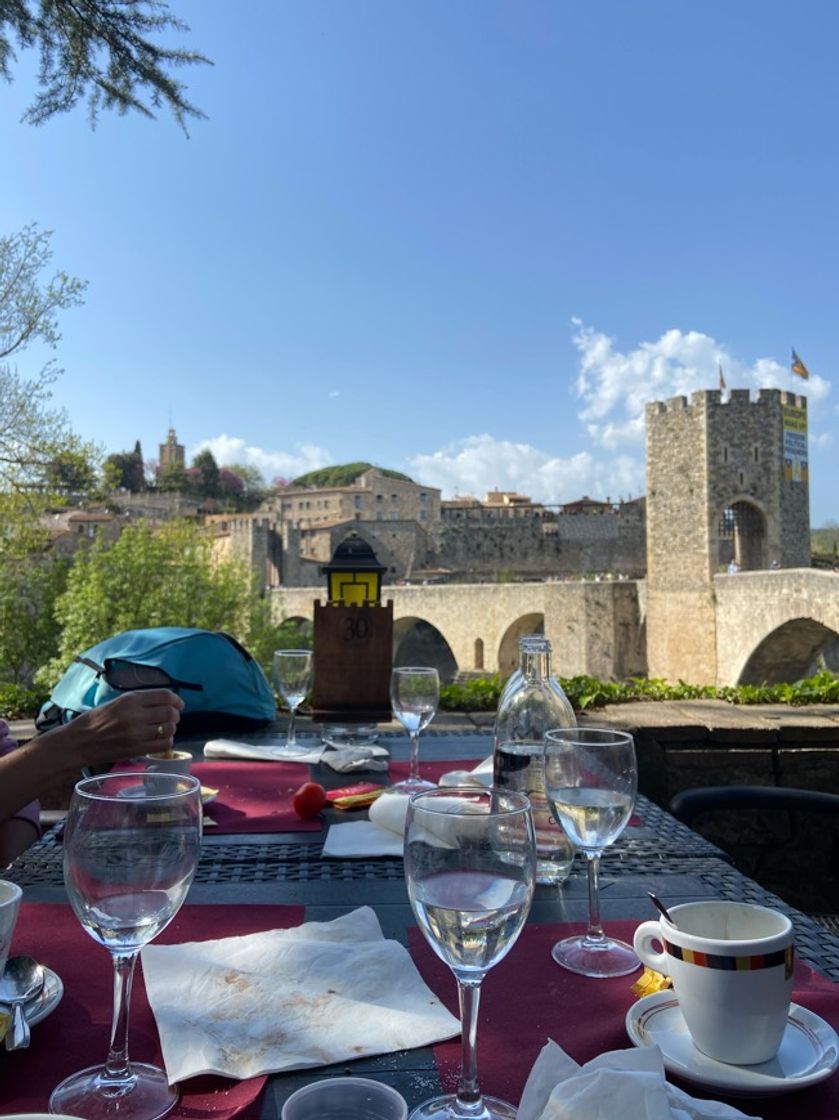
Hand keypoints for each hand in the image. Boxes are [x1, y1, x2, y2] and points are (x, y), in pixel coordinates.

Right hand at [44, 689, 185, 768]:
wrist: (77, 742)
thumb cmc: (95, 721)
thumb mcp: (116, 703)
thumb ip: (139, 702)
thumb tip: (164, 702)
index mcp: (130, 699)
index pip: (165, 696)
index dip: (176, 700)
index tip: (179, 704)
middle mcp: (135, 715)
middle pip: (170, 712)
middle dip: (175, 715)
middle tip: (172, 718)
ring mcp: (136, 733)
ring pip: (169, 729)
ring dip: (171, 729)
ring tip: (164, 729)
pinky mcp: (135, 749)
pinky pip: (163, 745)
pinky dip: (167, 742)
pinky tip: (160, 740)